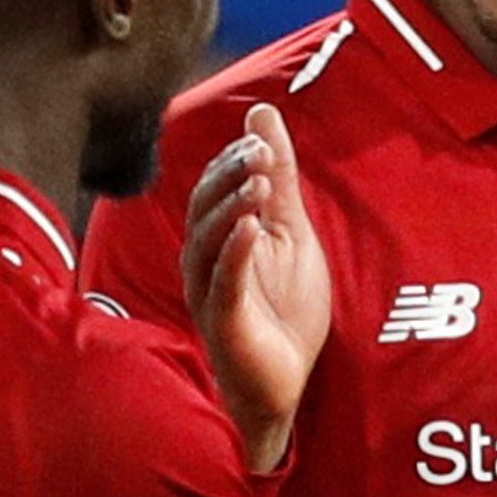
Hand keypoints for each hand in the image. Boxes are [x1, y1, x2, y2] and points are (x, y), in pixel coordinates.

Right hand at [183, 103, 329, 470]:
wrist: (285, 384)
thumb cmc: (283, 310)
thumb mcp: (292, 232)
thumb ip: (279, 177)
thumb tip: (262, 112)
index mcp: (218, 236)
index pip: (215, 185)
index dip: (235, 158)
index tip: (262, 137)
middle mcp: (204, 260)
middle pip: (205, 206)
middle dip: (231, 175)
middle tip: (260, 152)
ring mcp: (209, 291)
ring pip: (207, 240)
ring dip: (232, 208)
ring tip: (260, 184)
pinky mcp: (223, 321)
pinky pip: (223, 281)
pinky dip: (235, 252)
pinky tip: (252, 230)